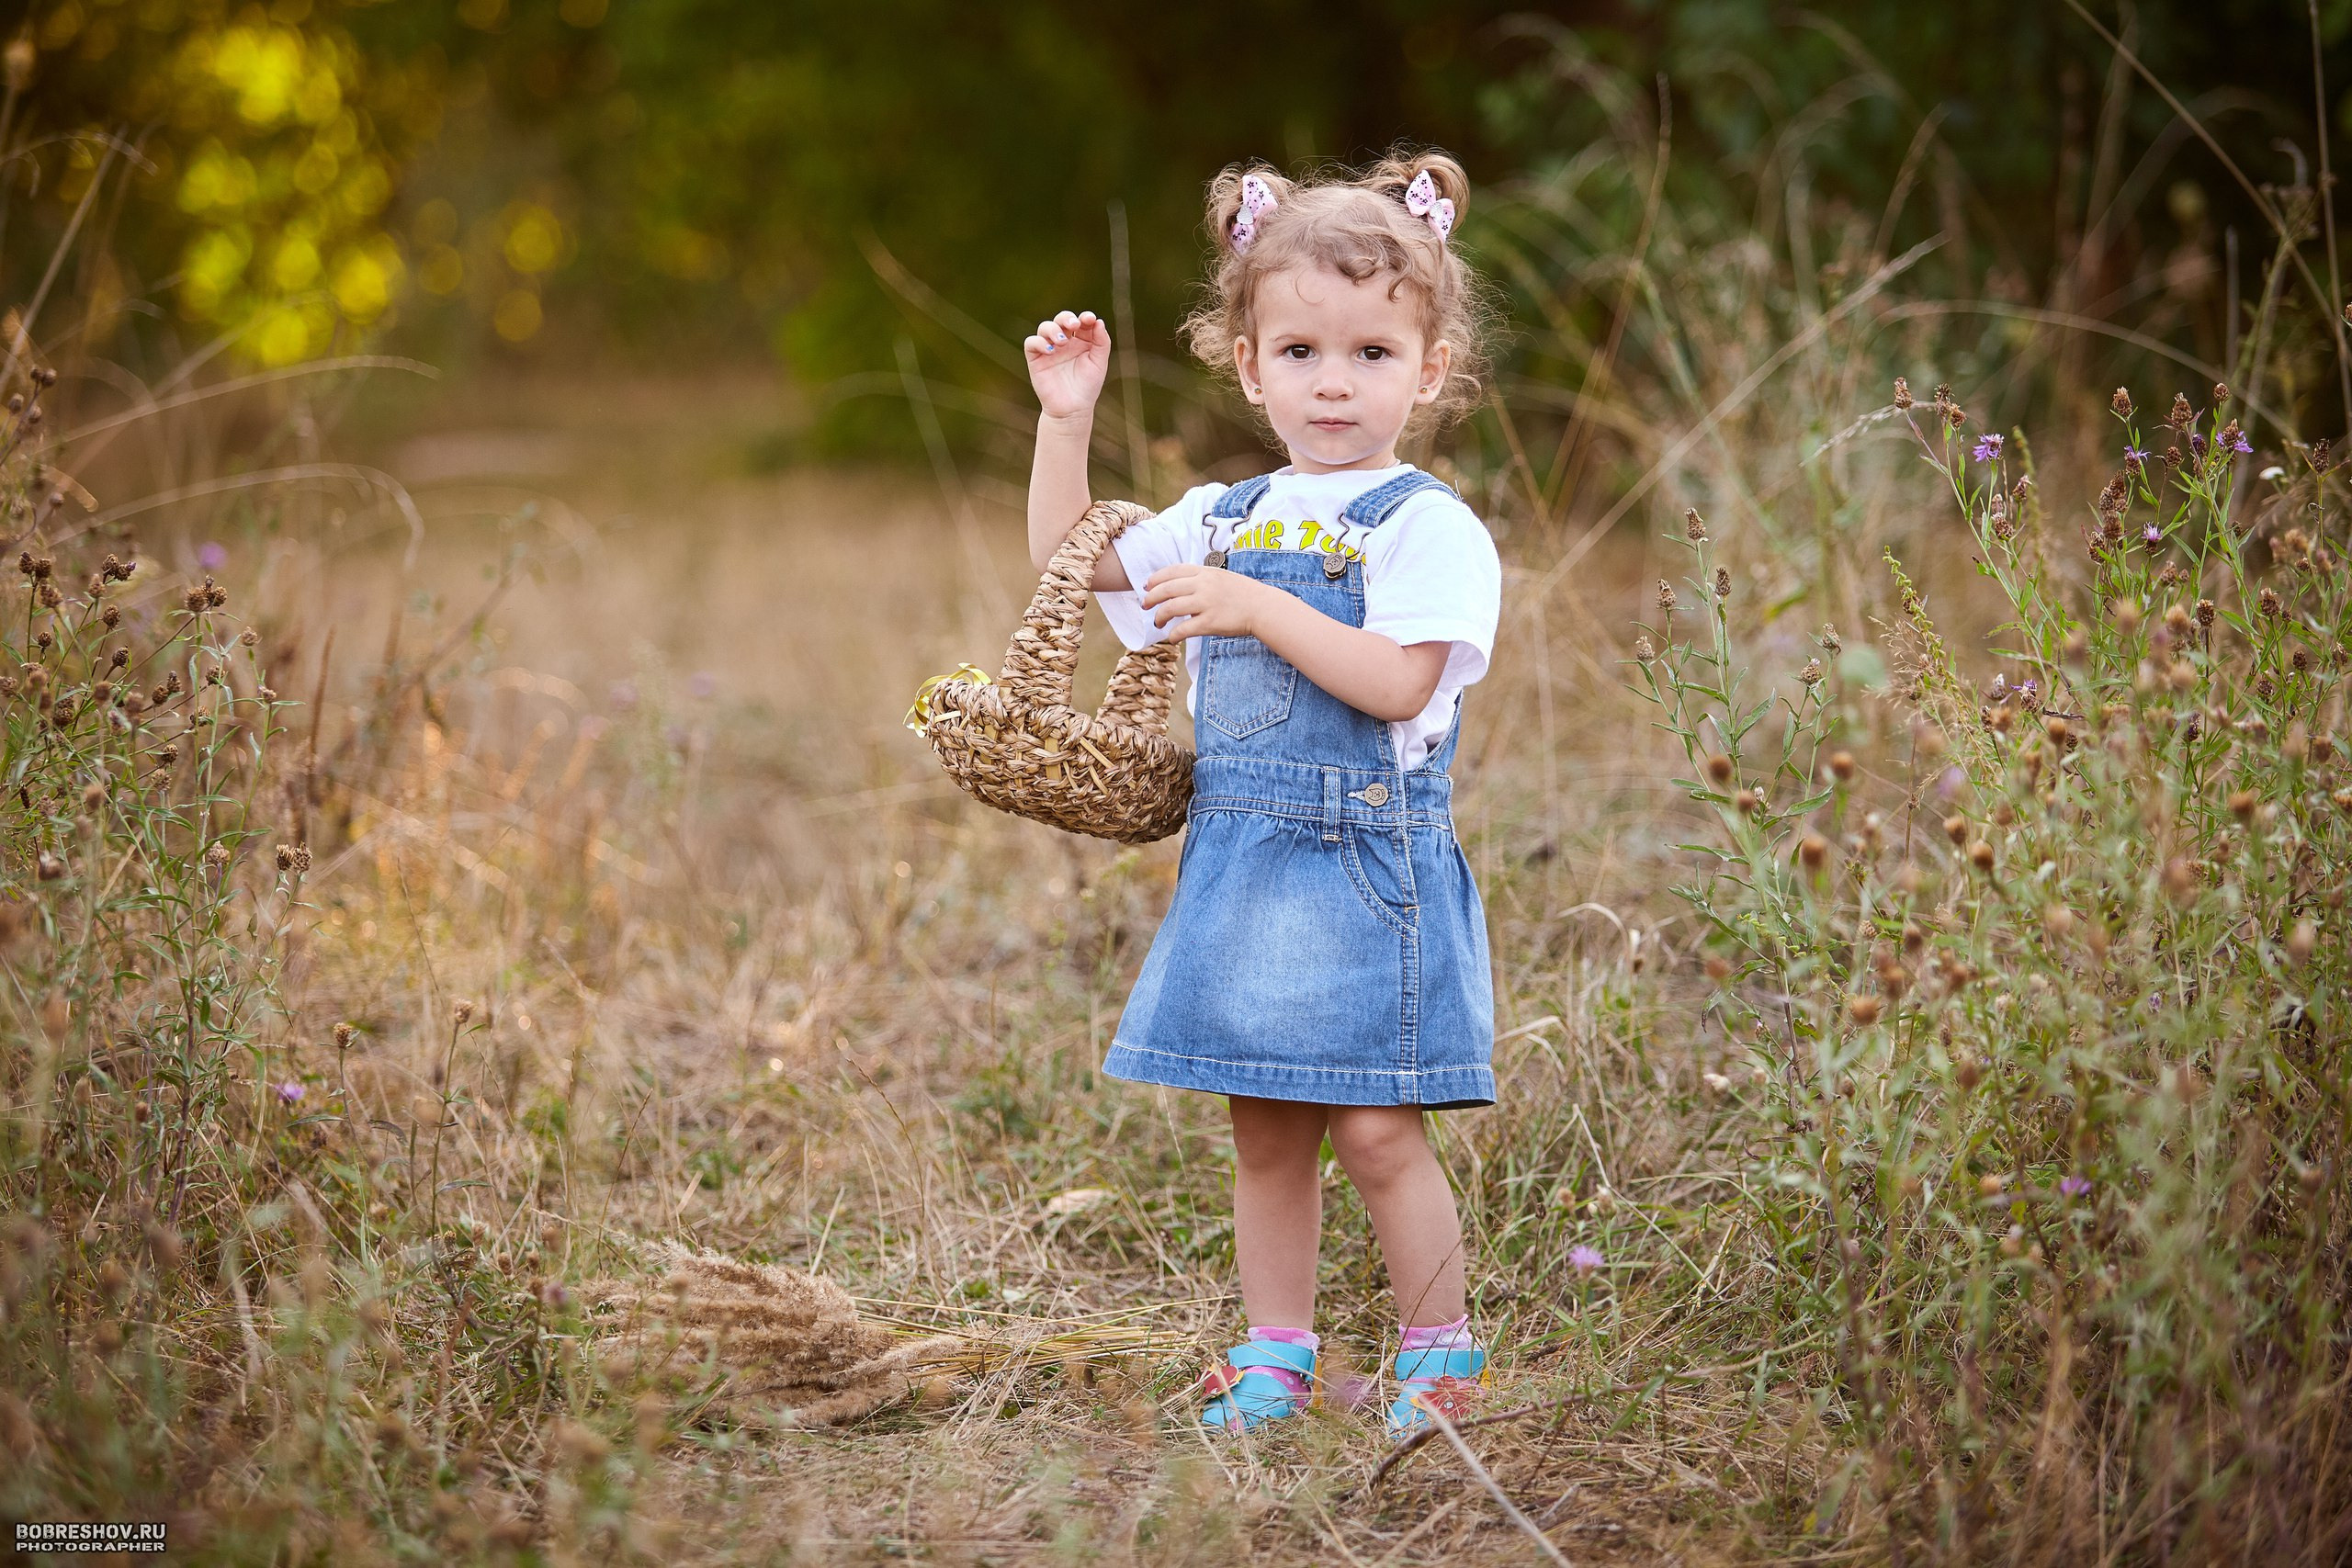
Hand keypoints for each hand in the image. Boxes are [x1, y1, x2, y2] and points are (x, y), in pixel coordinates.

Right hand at [1024, 309, 1111, 419]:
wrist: (1072, 409)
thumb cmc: (1087, 387)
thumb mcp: (1099, 363)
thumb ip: (1101, 342)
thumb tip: (1098, 321)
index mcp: (1081, 341)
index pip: (1081, 322)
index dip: (1084, 317)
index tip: (1090, 319)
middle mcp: (1064, 342)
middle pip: (1061, 319)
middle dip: (1067, 318)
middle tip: (1074, 325)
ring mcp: (1049, 349)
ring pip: (1045, 327)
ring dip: (1053, 329)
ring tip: (1062, 342)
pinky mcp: (1036, 359)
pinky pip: (1031, 342)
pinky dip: (1039, 342)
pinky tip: (1051, 350)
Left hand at [1141, 563, 1271, 638]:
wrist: (1263, 607)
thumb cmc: (1243, 594)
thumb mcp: (1221, 577)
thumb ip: (1201, 579)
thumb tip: (1180, 588)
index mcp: (1205, 572)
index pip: (1173, 571)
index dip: (1156, 578)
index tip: (1147, 586)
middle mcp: (1203, 585)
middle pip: (1166, 589)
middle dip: (1151, 597)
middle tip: (1145, 605)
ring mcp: (1206, 604)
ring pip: (1170, 608)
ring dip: (1159, 616)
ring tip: (1157, 622)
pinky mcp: (1209, 623)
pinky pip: (1183, 629)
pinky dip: (1173, 635)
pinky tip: (1171, 638)